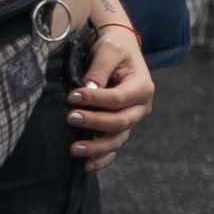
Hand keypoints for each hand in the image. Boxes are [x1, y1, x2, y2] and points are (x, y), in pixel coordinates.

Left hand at [68, 27, 155, 170]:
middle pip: (120, 122)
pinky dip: (102, 158)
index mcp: (142, 87)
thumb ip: (100, 68)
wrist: (119, 50)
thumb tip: (88, 88)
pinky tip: (86, 165)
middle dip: (94, 122)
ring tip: (74, 148)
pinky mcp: (120, 128)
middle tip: (70, 118)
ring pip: (117, 139)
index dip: (96, 100)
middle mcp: (141, 107)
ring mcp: (131, 119)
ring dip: (96, 146)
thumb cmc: (114, 48)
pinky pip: (113, 148)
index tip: (72, 96)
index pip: (118, 99)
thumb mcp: (109, 50)